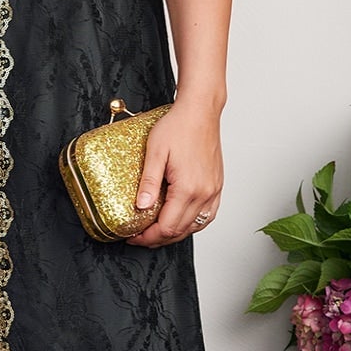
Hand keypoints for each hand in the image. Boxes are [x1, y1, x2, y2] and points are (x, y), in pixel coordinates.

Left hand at [125, 98, 224, 247]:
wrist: (200, 111)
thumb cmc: (178, 126)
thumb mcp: (155, 152)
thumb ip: (148, 182)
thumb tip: (140, 207)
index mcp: (188, 188)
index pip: (167, 227)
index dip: (148, 237)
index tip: (133, 237)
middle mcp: (204, 193)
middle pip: (180, 230)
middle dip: (158, 238)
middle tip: (140, 237)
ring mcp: (213, 190)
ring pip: (195, 226)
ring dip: (175, 233)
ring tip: (156, 232)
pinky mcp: (217, 186)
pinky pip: (207, 215)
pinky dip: (192, 224)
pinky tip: (181, 222)